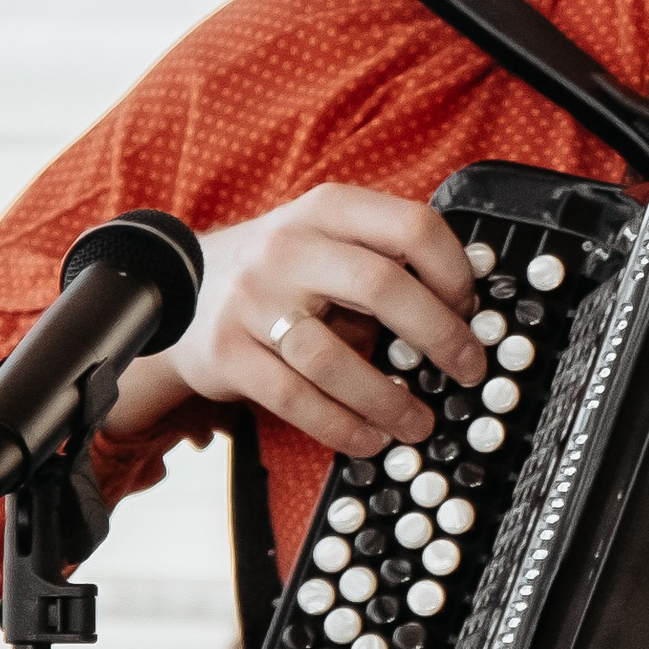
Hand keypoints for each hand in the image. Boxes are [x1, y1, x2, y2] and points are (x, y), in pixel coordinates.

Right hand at [102, 185, 491, 461]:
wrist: (178, 286)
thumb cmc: (280, 270)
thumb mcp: (328, 238)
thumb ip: (384, 259)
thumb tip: (464, 311)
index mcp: (327, 210)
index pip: (412, 227)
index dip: (454, 272)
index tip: (471, 310)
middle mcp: (289, 248)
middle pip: (382, 287)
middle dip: (439, 336)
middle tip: (468, 370)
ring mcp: (253, 300)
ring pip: (333, 358)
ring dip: (388, 399)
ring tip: (418, 423)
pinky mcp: (228, 352)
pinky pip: (295, 399)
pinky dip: (340, 426)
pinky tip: (369, 438)